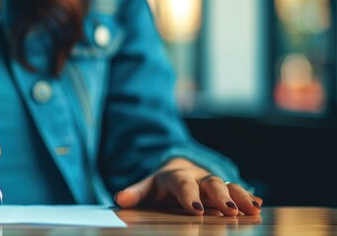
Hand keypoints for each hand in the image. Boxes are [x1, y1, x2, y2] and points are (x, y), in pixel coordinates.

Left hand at [114, 158, 262, 215]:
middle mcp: (197, 178)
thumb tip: (121, 199)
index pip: (182, 184)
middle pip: (211, 183)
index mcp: (176, 176)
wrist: (177, 169)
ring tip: (252, 209)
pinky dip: (248, 197)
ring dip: (240, 197)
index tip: (196, 209)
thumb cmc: (161, 184)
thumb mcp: (147, 187)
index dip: (189, 196)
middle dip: (221, 196)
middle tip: (230, 209)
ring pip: (228, 186)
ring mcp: (212, 183)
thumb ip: (136, 193)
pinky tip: (258, 205)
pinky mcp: (224, 189)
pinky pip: (238, 191)